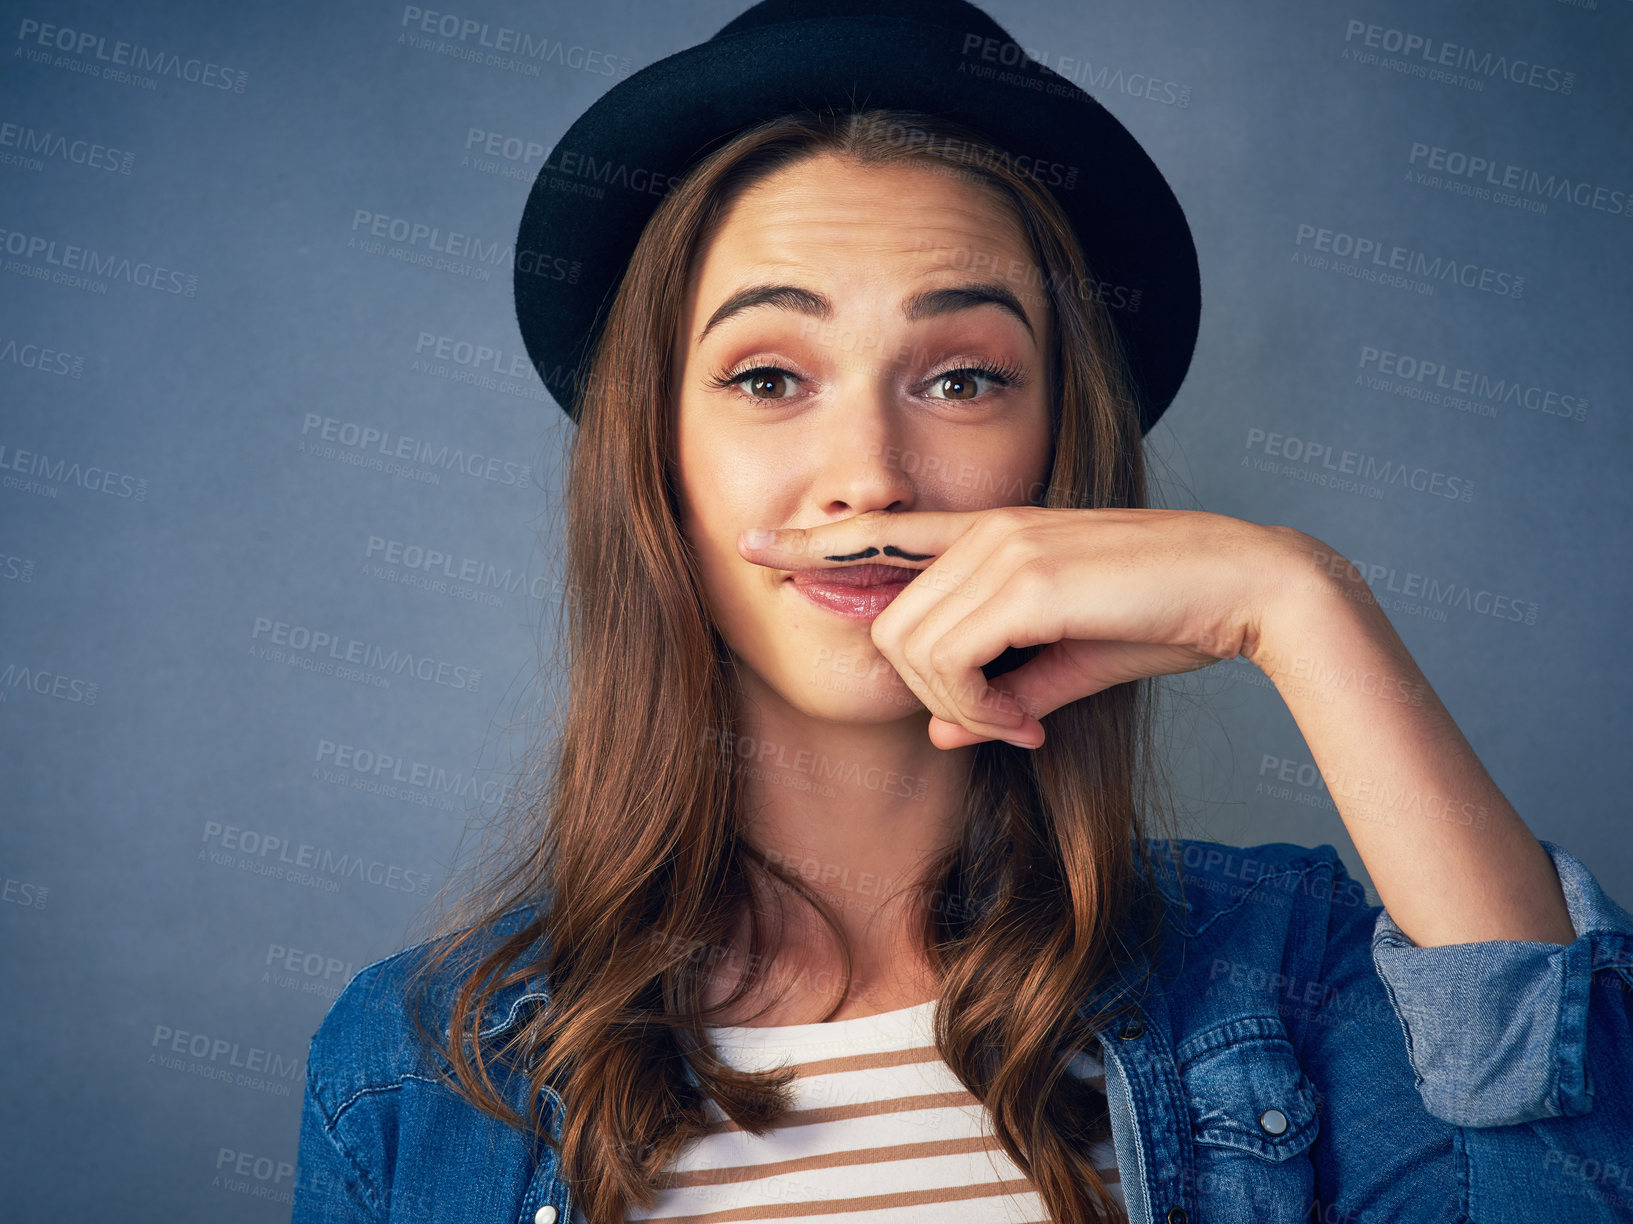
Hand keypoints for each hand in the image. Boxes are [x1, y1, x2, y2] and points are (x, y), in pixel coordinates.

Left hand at [738, 506, 1301, 749]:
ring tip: (1019, 724)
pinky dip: (979, 712)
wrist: (1247, 587)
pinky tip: (1027, 726)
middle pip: (890, 629)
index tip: (753, 545)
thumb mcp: (1065, 664)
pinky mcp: (1025, 577)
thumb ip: (995, 693)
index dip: (814, 543)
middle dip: (930, 697)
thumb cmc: (1164, 619)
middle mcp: (986, 530)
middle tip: (999, 726)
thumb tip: (935, 732)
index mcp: (993, 534)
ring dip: (957, 708)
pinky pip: (952, 663)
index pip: (882, 533)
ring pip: (912, 649)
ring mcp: (1003, 547)